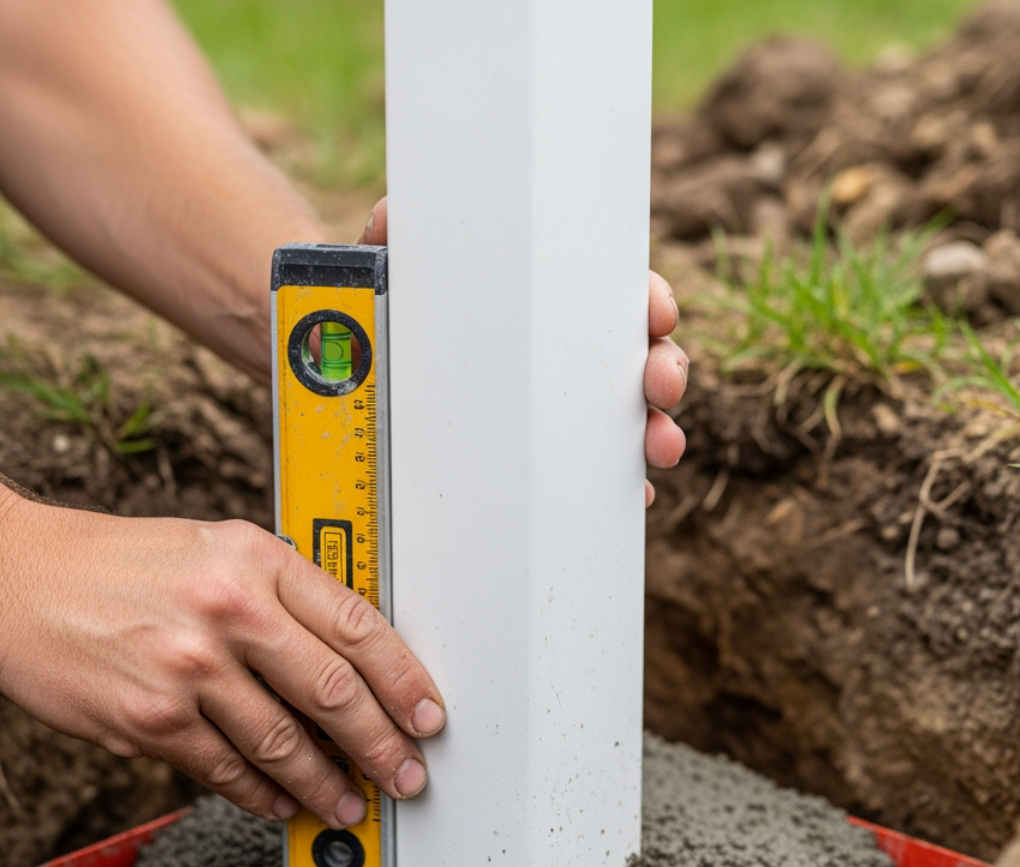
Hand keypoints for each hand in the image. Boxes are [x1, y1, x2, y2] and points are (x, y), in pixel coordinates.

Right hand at [0, 502, 445, 828]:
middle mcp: (229, 608)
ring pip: (283, 743)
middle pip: (333, 691)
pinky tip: (280, 802)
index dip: (404, 679)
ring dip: (325, 783)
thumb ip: (278, 591)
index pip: (357, 625)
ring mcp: (188, 667)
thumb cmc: (111, 564)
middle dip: (382, 743)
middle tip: (407, 774)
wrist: (8, 578)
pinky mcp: (149, 719)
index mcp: (255, 558)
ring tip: (348, 802)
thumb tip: (346, 654)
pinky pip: (225, 770)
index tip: (427, 714)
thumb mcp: (210, 548)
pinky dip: (261, 794)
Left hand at [358, 198, 686, 505]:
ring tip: (661, 448)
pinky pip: (601, 472)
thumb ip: (385, 255)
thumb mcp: (381, 293)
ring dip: (660, 430)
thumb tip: (389, 217)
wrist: (355, 411)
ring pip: (630, 415)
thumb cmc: (381, 335)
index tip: (659, 316)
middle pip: (634, 355)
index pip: (608, 294)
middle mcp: (556, 355)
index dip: (647, 300)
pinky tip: (635, 496)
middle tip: (662, 387)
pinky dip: (622, 485)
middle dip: (664, 369)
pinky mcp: (548, 462)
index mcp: (535, 306)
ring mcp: (558, 410)